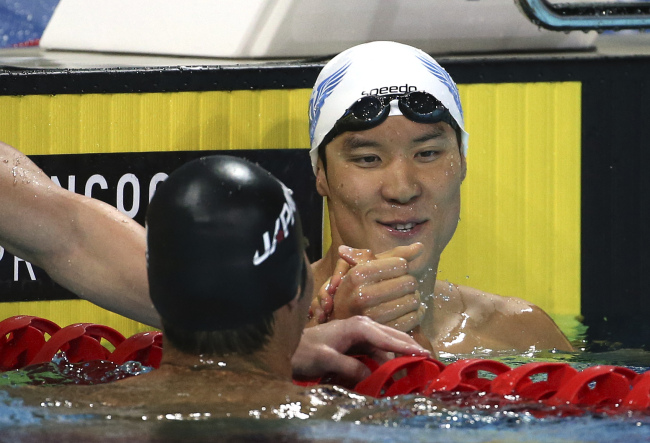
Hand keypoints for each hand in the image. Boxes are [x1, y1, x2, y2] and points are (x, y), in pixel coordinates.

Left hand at [291, 316, 429, 382]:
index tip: (425, 355)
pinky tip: (392, 373)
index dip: (407, 348)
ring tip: (412, 373)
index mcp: (357, 326)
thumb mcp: (326, 360)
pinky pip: (377, 352)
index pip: (388, 338)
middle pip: (393, 338)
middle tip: (428, 363)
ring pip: (386, 346)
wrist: (288, 347)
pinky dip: (385, 362)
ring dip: (397, 359)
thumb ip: (350, 367)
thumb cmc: (304, 351)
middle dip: (409, 350)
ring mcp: (359, 334)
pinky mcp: (356, 343)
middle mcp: (362, 326)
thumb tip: (372, 375)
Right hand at [314, 243, 425, 332]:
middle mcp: (363, 295)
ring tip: (403, 298)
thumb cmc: (358, 289)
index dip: (402, 266)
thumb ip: (395, 254)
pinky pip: (413, 318)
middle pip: (409, 282)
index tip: (395, 271)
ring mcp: (372, 316)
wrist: (341, 321)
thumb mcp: (368, 267)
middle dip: (409, 282)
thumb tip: (420, 246)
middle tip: (401, 286)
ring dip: (413, 298)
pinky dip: (416, 314)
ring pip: (414, 300)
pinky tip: (409, 311)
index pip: (400, 264)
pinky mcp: (383, 332)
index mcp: (358, 275)